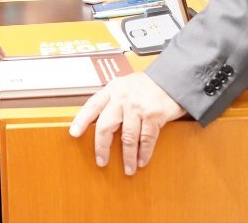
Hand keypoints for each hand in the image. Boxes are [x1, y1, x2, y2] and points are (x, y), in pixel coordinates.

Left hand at [68, 73, 185, 174]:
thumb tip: (99, 120)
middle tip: (101, 161)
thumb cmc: (148, 84)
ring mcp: (138, 106)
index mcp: (113, 89)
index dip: (81, 120)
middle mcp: (123, 97)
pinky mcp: (154, 115)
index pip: (92, 105)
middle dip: (102, 147)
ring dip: (127, 156)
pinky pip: (146, 139)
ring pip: (128, 137)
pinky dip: (144, 152)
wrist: (173, 79)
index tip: (73, 134)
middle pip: (106, 126)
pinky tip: (141, 160)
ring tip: (127, 168)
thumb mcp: (125, 85)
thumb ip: (113, 99)